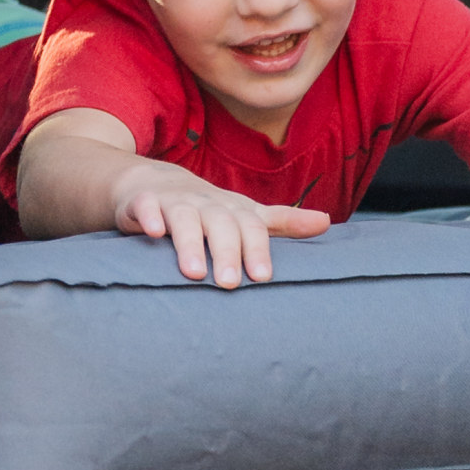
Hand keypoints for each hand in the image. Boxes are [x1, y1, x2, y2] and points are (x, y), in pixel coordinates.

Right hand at [113, 162, 332, 286]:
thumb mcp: (246, 214)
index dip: (257, 249)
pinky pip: (146, 209)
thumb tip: (325, 223)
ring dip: (190, 243)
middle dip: (227, 252)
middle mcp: (207, 204)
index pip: (251, 227)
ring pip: (185, 220)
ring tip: (195, 273)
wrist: (156, 185)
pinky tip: (155, 235)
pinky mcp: (143, 204)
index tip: (263, 277)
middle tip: (230, 284)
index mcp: (234, 210)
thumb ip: (283, 222)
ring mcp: (175, 202)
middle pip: (221, 225)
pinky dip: (150, 218)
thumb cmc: (210, 209)